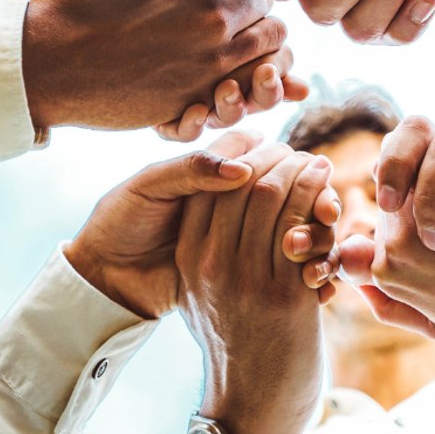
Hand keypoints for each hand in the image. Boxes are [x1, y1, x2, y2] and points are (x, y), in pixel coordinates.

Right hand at [24, 0, 300, 134]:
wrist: (43, 62)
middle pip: (267, 15)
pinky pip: (245, 93)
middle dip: (252, 16)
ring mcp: (208, 66)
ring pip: (267, 55)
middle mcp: (214, 21)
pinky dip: (240, 85)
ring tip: (224, 48)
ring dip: (254, 50)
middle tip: (224, 20)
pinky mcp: (195, 102)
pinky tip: (216, 78)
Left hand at [65, 133, 341, 320]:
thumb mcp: (148, 190)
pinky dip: (305, 270)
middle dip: (311, 197)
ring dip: (314, 232)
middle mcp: (229, 198)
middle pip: (285, 190)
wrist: (104, 278)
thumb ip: (192, 171)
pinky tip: (318, 277)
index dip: (286, 161)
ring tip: (329, 235)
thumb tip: (242, 169)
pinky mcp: (241, 268)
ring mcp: (237, 234)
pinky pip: (282, 266)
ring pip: (291, 226)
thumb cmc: (120, 223)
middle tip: (329, 207)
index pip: (259, 155)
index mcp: (209, 170)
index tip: (311, 168)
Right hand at [177, 144, 332, 433]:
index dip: (248, 156)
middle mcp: (213, 266)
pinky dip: (324, 210)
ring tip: (321, 169)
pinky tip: (333, 207)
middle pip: (247, 183)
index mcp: (190, 259)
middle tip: (303, 155)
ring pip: (279, 199)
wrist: (253, 406)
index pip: (211, 182)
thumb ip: (211, 246)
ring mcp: (249, 281)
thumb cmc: (237, 342)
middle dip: (282, 158)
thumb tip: (229, 193)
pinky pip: (309, 232)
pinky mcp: (287, 299)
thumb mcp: (204, 293)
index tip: (272, 152)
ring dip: (308, 176)